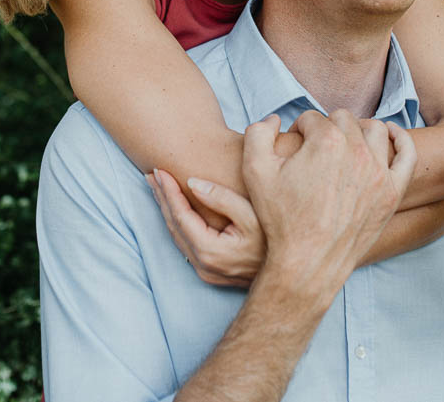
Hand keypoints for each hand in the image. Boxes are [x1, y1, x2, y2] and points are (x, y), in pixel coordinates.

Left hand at [148, 168, 263, 287]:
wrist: (291, 273)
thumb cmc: (275, 241)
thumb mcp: (252, 214)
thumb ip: (221, 198)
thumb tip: (192, 182)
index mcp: (209, 249)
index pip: (180, 214)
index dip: (168, 190)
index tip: (159, 170)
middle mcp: (202, 264)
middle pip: (173, 225)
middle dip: (162, 197)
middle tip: (152, 174)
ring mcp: (205, 271)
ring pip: (177, 235)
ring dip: (166, 209)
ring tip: (158, 187)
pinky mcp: (210, 272)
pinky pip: (185, 243)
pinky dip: (177, 222)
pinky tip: (175, 210)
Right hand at [244, 110, 416, 297]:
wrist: (308, 262)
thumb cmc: (281, 219)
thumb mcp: (255, 171)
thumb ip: (257, 133)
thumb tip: (274, 118)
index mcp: (325, 141)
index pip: (312, 118)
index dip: (299, 128)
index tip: (295, 144)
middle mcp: (356, 151)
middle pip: (343, 119)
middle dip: (327, 127)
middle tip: (316, 147)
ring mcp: (378, 171)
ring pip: (374, 130)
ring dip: (359, 130)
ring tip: (346, 142)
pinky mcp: (392, 191)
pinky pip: (407, 155)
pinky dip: (401, 140)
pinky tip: (390, 136)